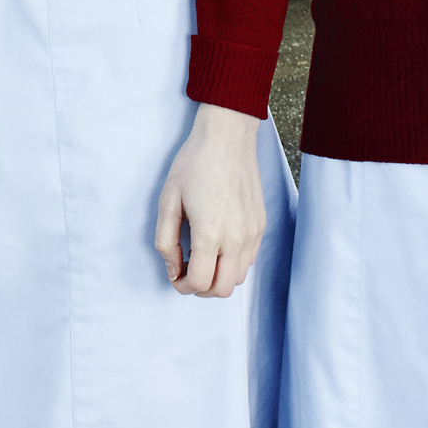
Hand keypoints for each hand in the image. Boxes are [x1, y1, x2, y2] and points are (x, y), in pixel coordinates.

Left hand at [150, 104, 268, 298]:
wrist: (227, 138)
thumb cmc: (194, 164)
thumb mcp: (168, 201)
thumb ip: (166, 242)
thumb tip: (173, 269)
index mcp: (211, 233)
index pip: (200, 282)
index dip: (183, 286)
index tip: (175, 276)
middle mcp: (236, 238)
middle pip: (222, 289)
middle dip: (201, 288)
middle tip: (187, 272)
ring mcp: (253, 233)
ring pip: (238, 278)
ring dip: (218, 278)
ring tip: (202, 259)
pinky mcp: (261, 225)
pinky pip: (249, 260)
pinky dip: (233, 264)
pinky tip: (218, 247)